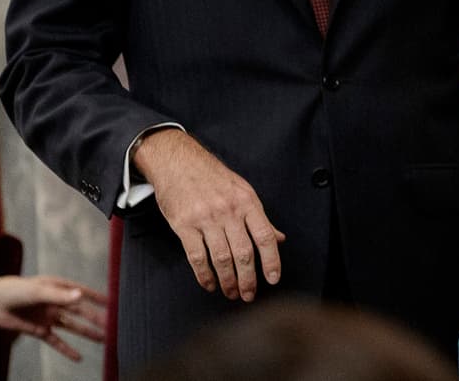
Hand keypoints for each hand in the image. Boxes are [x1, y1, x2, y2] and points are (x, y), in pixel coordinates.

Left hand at [0, 275, 106, 361]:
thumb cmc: (14, 290)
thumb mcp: (38, 291)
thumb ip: (59, 296)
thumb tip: (80, 297)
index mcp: (59, 288)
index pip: (83, 292)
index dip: (98, 297)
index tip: (113, 302)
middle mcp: (57, 302)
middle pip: (81, 312)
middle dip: (97, 319)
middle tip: (112, 326)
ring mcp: (49, 317)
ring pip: (73, 327)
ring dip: (87, 333)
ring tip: (103, 339)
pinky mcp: (39, 331)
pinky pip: (56, 342)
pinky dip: (67, 350)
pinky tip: (78, 357)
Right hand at [134, 128, 284, 300]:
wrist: (179, 162)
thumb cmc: (214, 177)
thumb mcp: (243, 191)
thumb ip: (259, 218)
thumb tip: (279, 239)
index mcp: (247, 202)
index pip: (265, 236)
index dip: (271, 260)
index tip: (274, 279)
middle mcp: (229, 211)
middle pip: (244, 252)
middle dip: (249, 278)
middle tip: (249, 295)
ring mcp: (206, 218)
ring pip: (221, 258)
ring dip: (228, 281)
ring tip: (232, 293)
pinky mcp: (184, 225)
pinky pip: (197, 257)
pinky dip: (204, 275)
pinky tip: (210, 284)